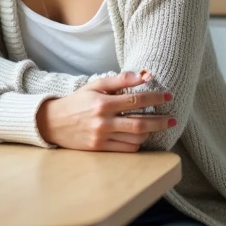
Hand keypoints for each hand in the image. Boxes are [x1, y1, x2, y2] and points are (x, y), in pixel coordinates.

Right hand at [36, 71, 175, 151]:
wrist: (52, 122)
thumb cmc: (77, 101)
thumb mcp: (95, 86)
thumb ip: (120, 81)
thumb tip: (143, 76)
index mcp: (103, 103)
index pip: (136, 100)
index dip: (155, 98)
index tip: (168, 97)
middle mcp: (103, 122)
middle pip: (140, 124)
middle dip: (160, 121)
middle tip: (173, 119)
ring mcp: (102, 138)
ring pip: (135, 139)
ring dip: (149, 133)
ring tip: (156, 127)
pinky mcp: (100, 149)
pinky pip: (126, 149)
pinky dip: (137, 144)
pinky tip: (141, 137)